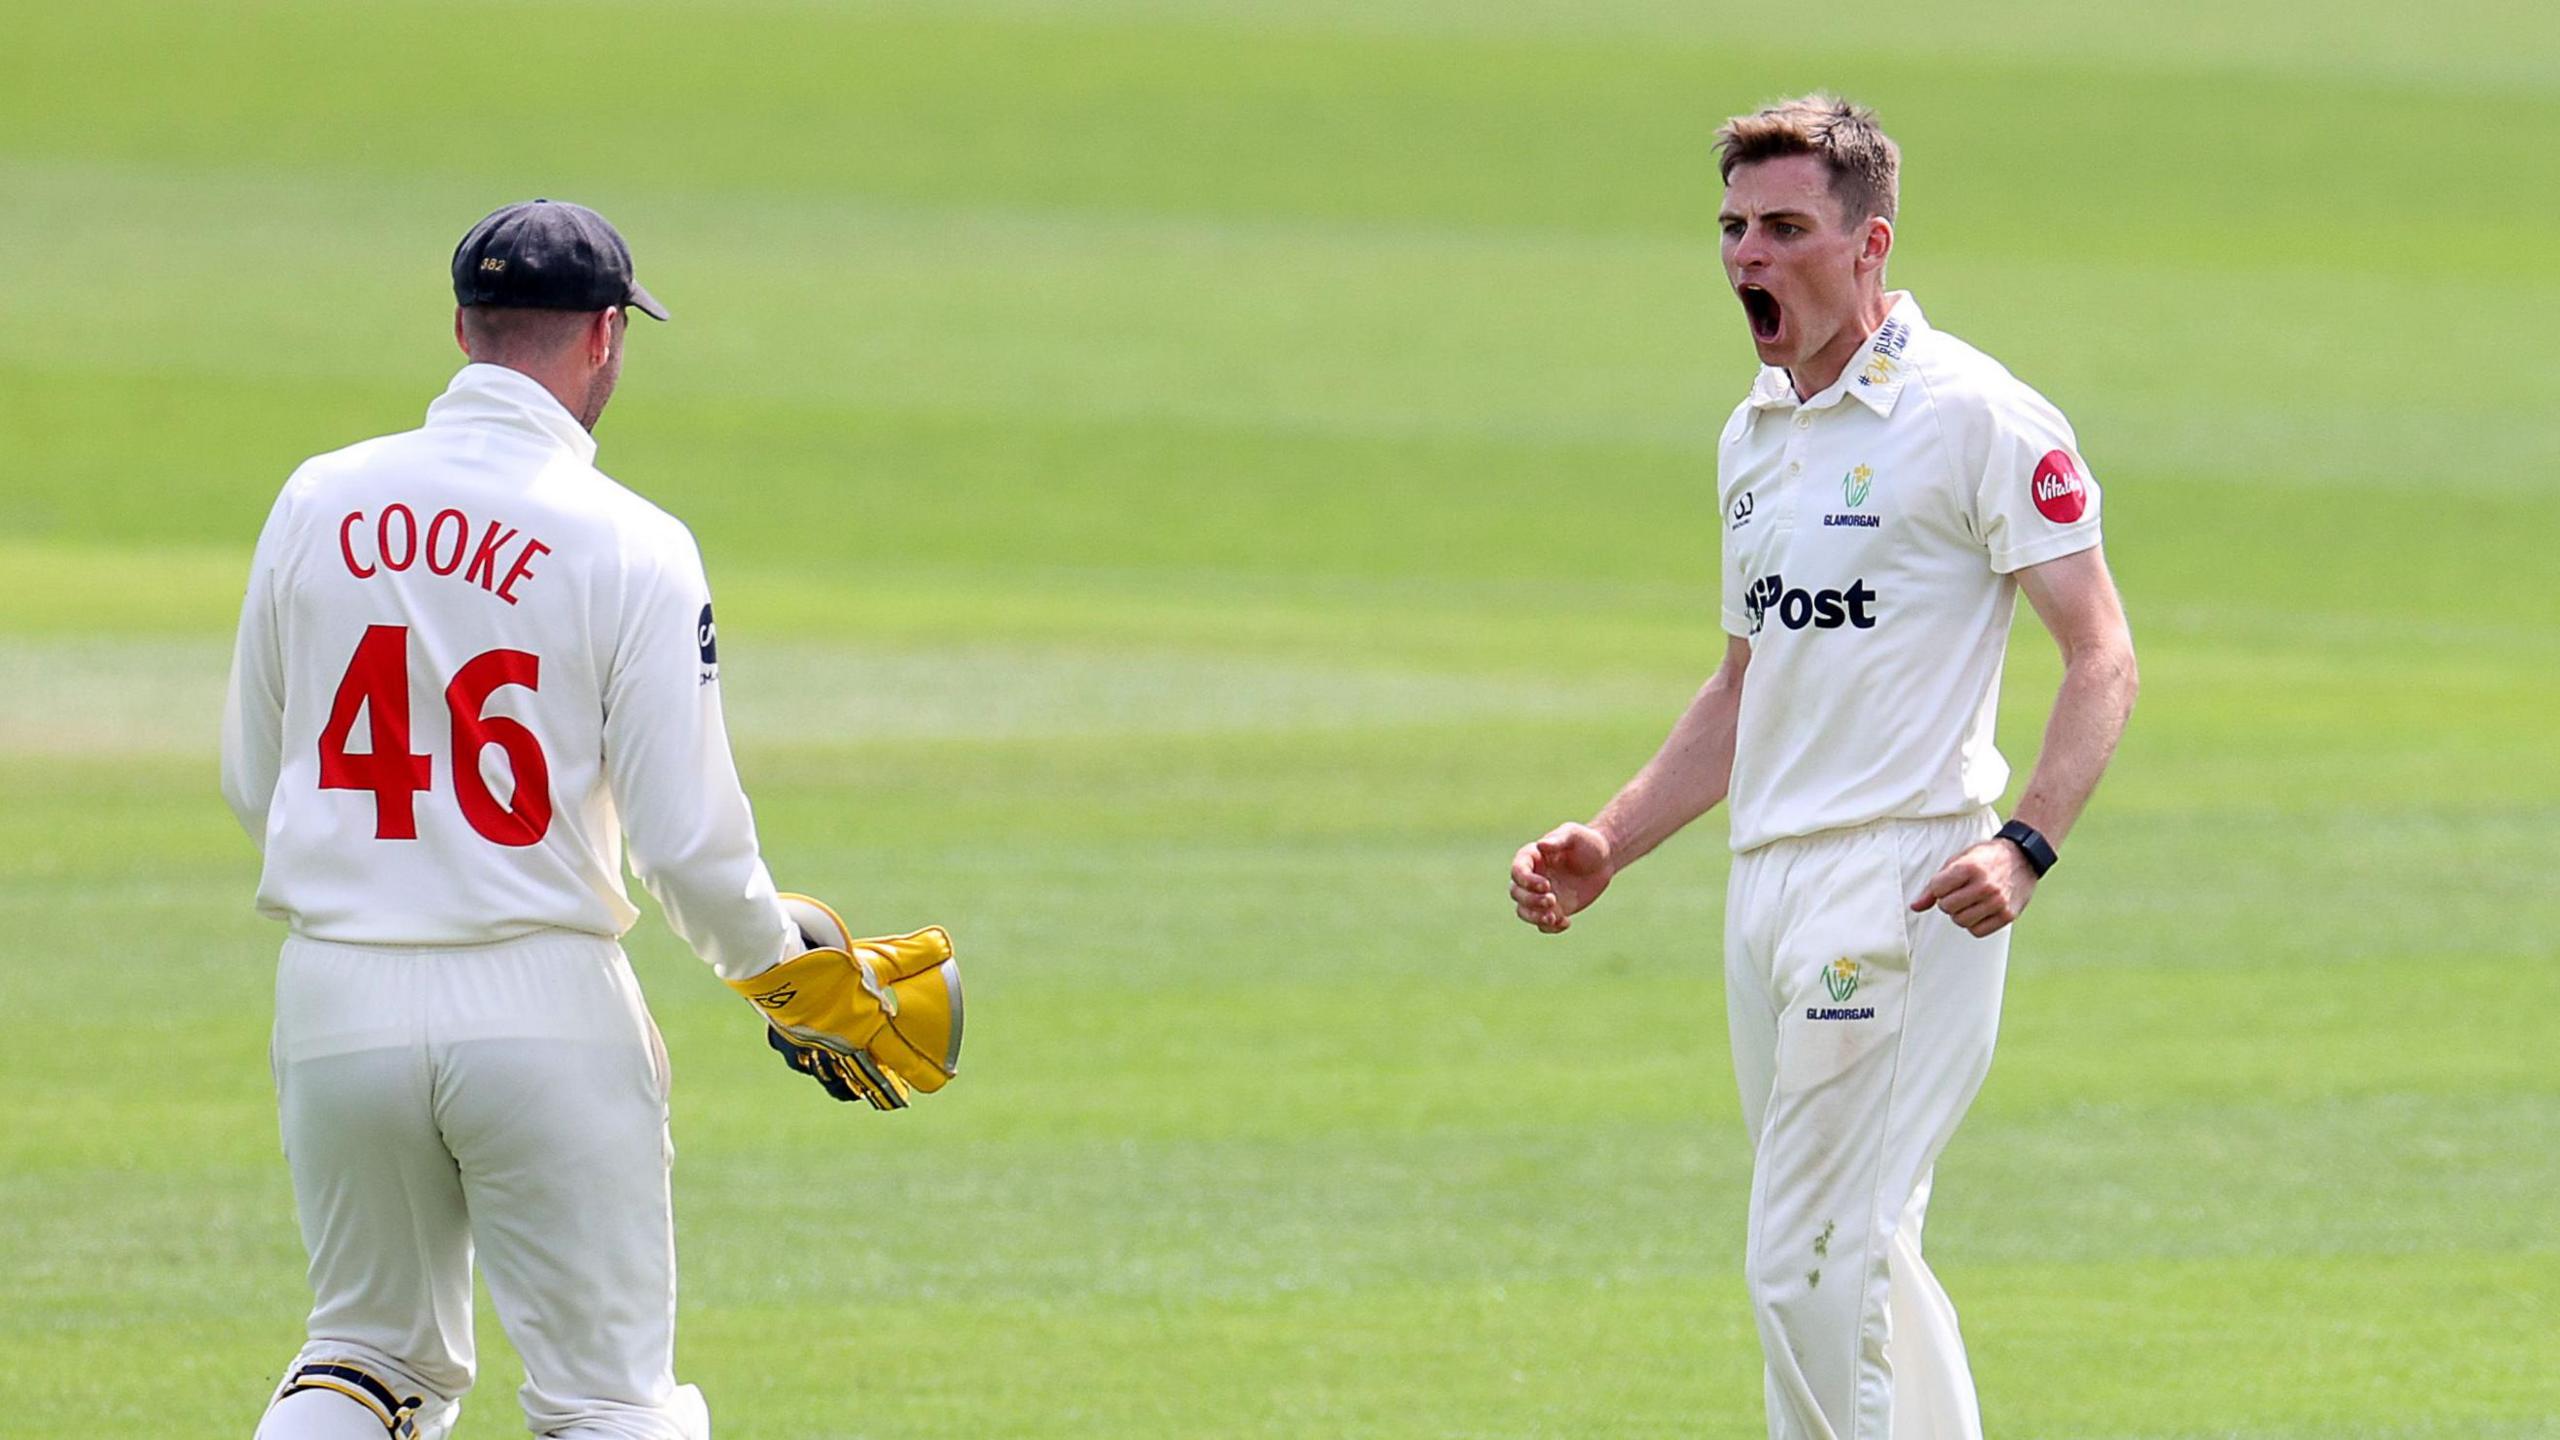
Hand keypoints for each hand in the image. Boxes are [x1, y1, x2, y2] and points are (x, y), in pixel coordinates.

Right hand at [1510, 823, 1614, 932]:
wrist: (1604, 860)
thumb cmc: (1587, 842)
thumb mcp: (1574, 835)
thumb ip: (1558, 839)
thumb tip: (1541, 845)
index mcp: (1531, 857)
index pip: (1517, 871)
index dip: (1526, 881)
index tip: (1546, 885)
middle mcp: (1531, 878)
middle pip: (1516, 893)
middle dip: (1531, 900)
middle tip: (1553, 900)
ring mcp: (1540, 895)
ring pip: (1523, 911)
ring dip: (1534, 917)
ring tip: (1554, 918)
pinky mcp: (1553, 909)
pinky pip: (1542, 924)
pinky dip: (1550, 927)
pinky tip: (1566, 922)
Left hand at [1911, 839, 2038, 936]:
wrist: (2023, 857)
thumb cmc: (1985, 858)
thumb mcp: (1958, 861)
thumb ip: (1934, 885)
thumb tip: (1914, 907)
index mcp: (1970, 867)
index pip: (1937, 889)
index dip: (1940, 887)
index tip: (1950, 882)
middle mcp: (1985, 885)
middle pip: (1947, 907)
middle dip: (1948, 902)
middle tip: (1961, 892)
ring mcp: (1998, 902)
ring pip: (1961, 921)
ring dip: (1961, 914)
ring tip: (1971, 901)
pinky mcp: (2008, 915)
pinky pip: (1977, 931)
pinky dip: (1974, 924)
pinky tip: (1981, 910)